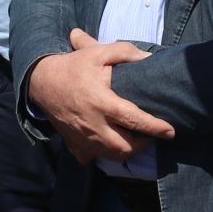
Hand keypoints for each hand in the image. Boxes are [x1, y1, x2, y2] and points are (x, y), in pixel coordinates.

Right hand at [27, 28, 174, 165]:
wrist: (41, 81)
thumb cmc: (74, 66)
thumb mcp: (98, 53)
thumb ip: (125, 53)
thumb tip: (150, 59)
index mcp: (102, 102)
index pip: (133, 120)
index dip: (155, 127)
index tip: (170, 131)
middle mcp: (93, 124)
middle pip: (124, 147)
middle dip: (143, 145)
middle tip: (150, 135)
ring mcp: (82, 137)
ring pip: (110, 156)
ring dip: (126, 151)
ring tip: (134, 140)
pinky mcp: (73, 143)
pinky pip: (90, 158)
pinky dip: (101, 155)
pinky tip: (107, 145)